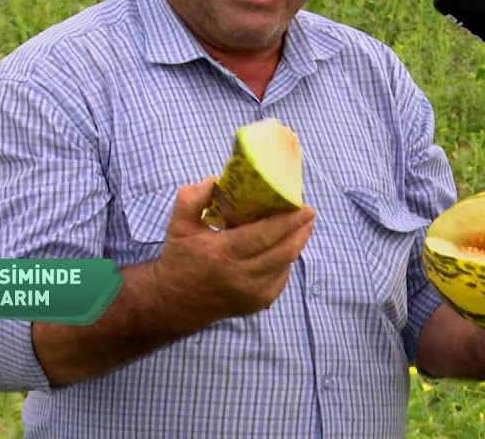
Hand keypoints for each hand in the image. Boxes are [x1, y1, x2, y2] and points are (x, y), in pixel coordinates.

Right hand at [153, 177, 314, 333]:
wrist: (175, 303)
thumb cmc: (180, 259)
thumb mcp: (179, 225)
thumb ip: (192, 198)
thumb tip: (215, 180)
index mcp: (222, 253)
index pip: (264, 235)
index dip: (287, 221)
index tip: (303, 207)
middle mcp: (240, 276)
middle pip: (282, 251)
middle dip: (300, 231)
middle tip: (309, 214)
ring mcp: (251, 293)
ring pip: (285, 265)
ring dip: (297, 245)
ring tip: (303, 227)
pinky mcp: (257, 304)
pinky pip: (280, 279)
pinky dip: (286, 262)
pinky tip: (286, 248)